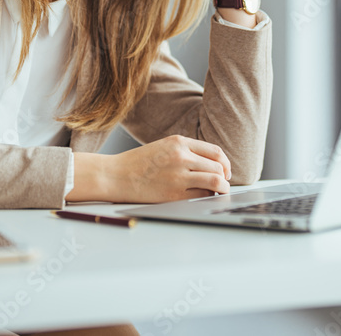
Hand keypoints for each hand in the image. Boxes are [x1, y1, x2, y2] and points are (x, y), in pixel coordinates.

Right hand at [105, 135, 231, 202]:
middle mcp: (181, 157)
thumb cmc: (138, 162)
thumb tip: (212, 164)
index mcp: (179, 142)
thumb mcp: (164, 146)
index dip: (225, 163)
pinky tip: (203, 198)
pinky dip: (206, 197)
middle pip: (218, 167)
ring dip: (222, 188)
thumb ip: (186, 151)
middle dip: (225, 177)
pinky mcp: (173, 194)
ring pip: (215, 181)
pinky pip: (201, 196)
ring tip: (219, 192)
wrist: (115, 175)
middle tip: (224, 184)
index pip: (215, 151)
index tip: (225, 171)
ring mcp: (178, 176)